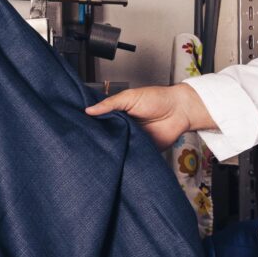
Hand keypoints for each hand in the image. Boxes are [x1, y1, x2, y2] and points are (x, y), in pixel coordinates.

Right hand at [84, 83, 212, 148]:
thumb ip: (110, 104)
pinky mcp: (141, 150)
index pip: (100, 121)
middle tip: (84, 144)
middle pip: (106, 136)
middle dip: (98, 139)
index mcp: (118, 113)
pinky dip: (124, 158)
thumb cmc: (157, 99)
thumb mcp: (129, 97)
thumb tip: (88, 110)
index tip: (77, 128)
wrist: (179, 111)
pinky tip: (115, 159)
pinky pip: (130, 156)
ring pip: (116, 147)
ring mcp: (132, 139)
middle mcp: (123, 127)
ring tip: (96, 153)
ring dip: (111, 149)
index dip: (90, 124)